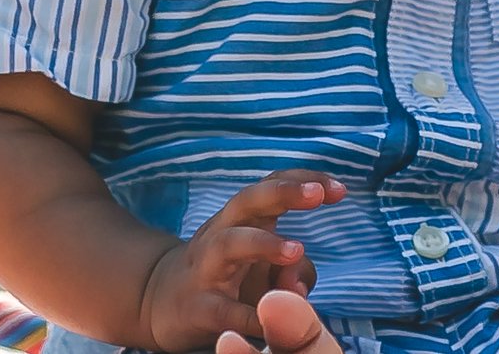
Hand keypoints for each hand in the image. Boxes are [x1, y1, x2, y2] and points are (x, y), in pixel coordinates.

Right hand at [143, 170, 343, 350]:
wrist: (159, 302)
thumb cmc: (227, 277)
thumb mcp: (264, 267)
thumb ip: (294, 268)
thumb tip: (304, 277)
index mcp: (243, 219)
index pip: (273, 186)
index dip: (304, 180)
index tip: (340, 189)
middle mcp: (223, 233)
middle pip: (248, 201)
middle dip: (282, 193)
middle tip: (316, 195)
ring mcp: (207, 268)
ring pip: (229, 243)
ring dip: (263, 243)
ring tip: (297, 250)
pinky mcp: (197, 307)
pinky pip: (223, 308)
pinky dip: (247, 314)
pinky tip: (271, 319)